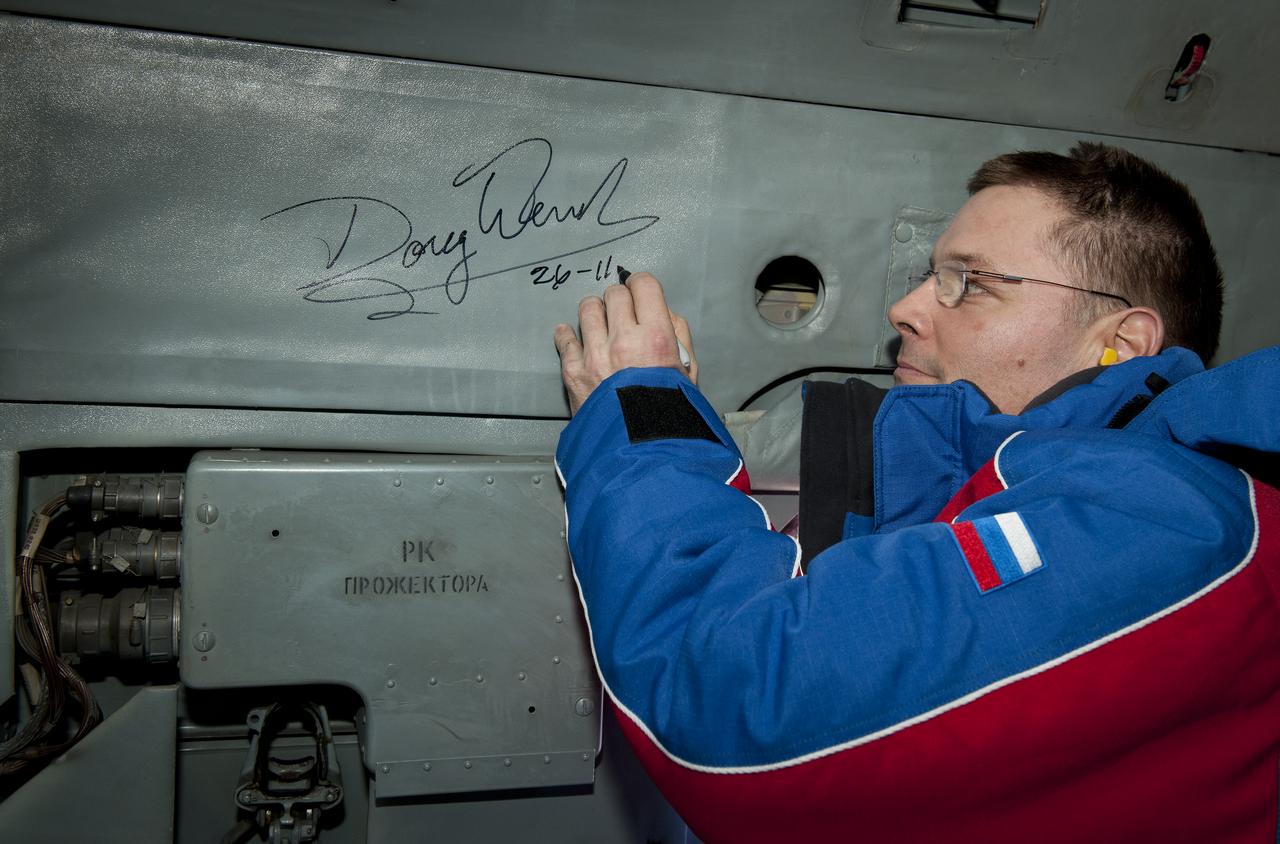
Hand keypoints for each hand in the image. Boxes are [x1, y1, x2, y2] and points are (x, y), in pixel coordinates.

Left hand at [553, 272, 697, 414]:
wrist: (641, 451)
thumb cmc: (668, 418)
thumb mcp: (689, 374)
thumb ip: (679, 337)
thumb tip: (664, 315)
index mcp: (656, 338)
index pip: (644, 286)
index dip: (642, 285)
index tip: (639, 289)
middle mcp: (624, 340)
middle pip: (614, 294)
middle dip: (620, 300)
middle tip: (622, 311)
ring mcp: (595, 355)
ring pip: (587, 309)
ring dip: (595, 312)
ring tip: (600, 322)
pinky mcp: (574, 371)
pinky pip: (565, 338)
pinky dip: (568, 334)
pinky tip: (572, 335)